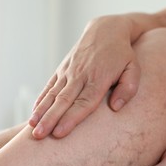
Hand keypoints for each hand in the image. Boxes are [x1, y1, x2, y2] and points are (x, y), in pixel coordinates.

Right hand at [29, 16, 140, 138]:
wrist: (106, 30)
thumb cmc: (122, 54)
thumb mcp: (133, 68)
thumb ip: (128, 88)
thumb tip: (116, 107)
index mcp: (99, 78)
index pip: (84, 102)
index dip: (71, 118)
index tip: (59, 133)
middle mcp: (81, 75)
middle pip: (64, 101)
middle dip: (50, 119)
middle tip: (39, 136)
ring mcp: (69, 71)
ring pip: (53, 94)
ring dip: (42, 111)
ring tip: (32, 127)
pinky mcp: (62, 69)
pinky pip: (49, 86)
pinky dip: (41, 99)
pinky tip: (33, 112)